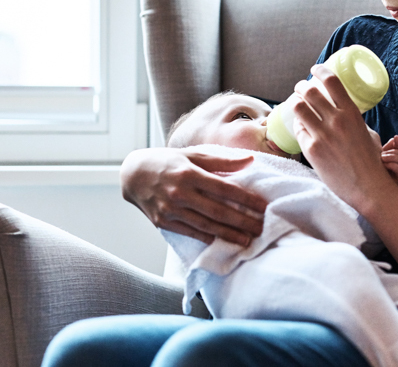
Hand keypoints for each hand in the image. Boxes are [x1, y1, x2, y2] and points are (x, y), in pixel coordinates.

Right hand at [120, 147, 265, 245]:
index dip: (246, 198)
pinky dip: (208, 238)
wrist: (134, 175)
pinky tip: (223, 242)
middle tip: (262, 228)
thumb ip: (222, 161)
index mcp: (190, 173)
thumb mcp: (193, 155)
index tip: (263, 206)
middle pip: (218, 211)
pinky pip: (191, 232)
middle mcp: (180, 193)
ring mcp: (171, 210)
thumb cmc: (167, 162)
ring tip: (248, 240)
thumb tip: (249, 160)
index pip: (224, 188)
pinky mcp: (164, 222)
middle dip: (243, 221)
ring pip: (206, 225)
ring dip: (229, 234)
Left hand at [291, 65, 396, 211]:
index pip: (331, 81)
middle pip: (310, 91)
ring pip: (298, 108)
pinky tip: (300, 126)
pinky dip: (298, 125)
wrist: (368, 187)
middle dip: (302, 86)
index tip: (315, 69)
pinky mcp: (311, 150)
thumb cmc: (371, 161)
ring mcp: (322, 135)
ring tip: (296, 103)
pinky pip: (299, 130)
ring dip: (295, 102)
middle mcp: (335, 120)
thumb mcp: (368, 133)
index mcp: (351, 113)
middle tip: (301, 88)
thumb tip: (341, 114)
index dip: (319, 71)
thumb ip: (353, 121)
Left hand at [381, 135, 397, 186]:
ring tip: (382, 159)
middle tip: (381, 155)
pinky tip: (385, 165)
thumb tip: (395, 137)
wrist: (375, 189)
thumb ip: (388, 148)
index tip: (395, 137)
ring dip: (391, 158)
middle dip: (391, 152)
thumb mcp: (382, 158)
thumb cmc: (378, 173)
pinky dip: (393, 165)